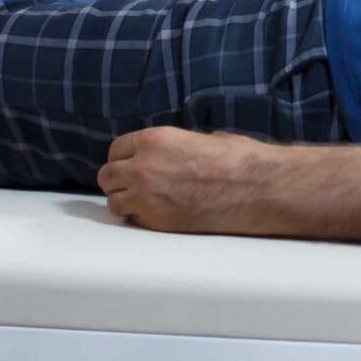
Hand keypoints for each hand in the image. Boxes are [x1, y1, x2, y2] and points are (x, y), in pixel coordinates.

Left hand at [98, 125, 256, 231]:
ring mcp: (147, 197)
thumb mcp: (200, 139)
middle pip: (107, 176)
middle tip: (131, 184)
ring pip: (114, 201)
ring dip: (125, 200)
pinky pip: (133, 219)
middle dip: (117, 179)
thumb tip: (167, 154)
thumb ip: (172, 147)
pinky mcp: (157, 221)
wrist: (253, 188)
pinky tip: (156, 212)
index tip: (128, 164)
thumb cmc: (236, 160)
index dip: (122, 157)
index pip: (115, 149)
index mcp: (154, 140)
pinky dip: (139, 217)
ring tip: (141, 201)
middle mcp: (143, 167)